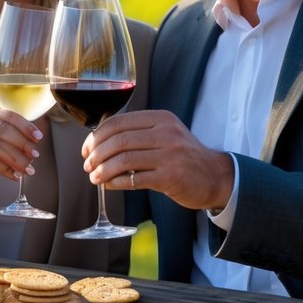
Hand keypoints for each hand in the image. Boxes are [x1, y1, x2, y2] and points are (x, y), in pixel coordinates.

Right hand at [0, 104, 40, 189]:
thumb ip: (8, 129)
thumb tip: (35, 138)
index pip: (8, 115)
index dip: (25, 126)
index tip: (38, 137)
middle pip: (3, 131)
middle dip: (22, 144)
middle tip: (35, 155)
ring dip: (16, 160)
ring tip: (28, 169)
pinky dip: (5, 170)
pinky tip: (14, 175)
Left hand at [81, 110, 233, 209]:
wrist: (215, 176)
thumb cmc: (184, 156)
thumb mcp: (166, 134)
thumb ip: (138, 133)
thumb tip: (99, 142)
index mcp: (161, 118)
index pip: (119, 122)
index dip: (97, 136)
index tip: (87, 148)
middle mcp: (166, 133)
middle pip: (118, 141)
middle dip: (96, 154)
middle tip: (87, 165)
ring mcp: (169, 155)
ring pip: (123, 160)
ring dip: (103, 170)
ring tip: (94, 177)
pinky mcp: (170, 177)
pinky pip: (134, 179)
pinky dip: (115, 182)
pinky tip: (109, 184)